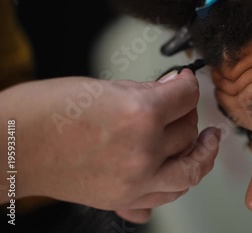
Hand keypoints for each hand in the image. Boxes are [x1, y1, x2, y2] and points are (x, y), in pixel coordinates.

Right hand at [0, 70, 220, 222]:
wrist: (13, 145)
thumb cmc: (46, 111)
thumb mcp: (104, 87)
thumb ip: (146, 91)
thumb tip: (173, 88)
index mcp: (140, 115)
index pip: (187, 97)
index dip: (189, 84)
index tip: (186, 82)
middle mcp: (144, 151)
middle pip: (188, 131)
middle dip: (188, 113)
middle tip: (183, 106)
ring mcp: (135, 181)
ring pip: (190, 171)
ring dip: (199, 152)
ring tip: (203, 141)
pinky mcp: (123, 198)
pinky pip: (166, 196)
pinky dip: (177, 182)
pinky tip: (180, 167)